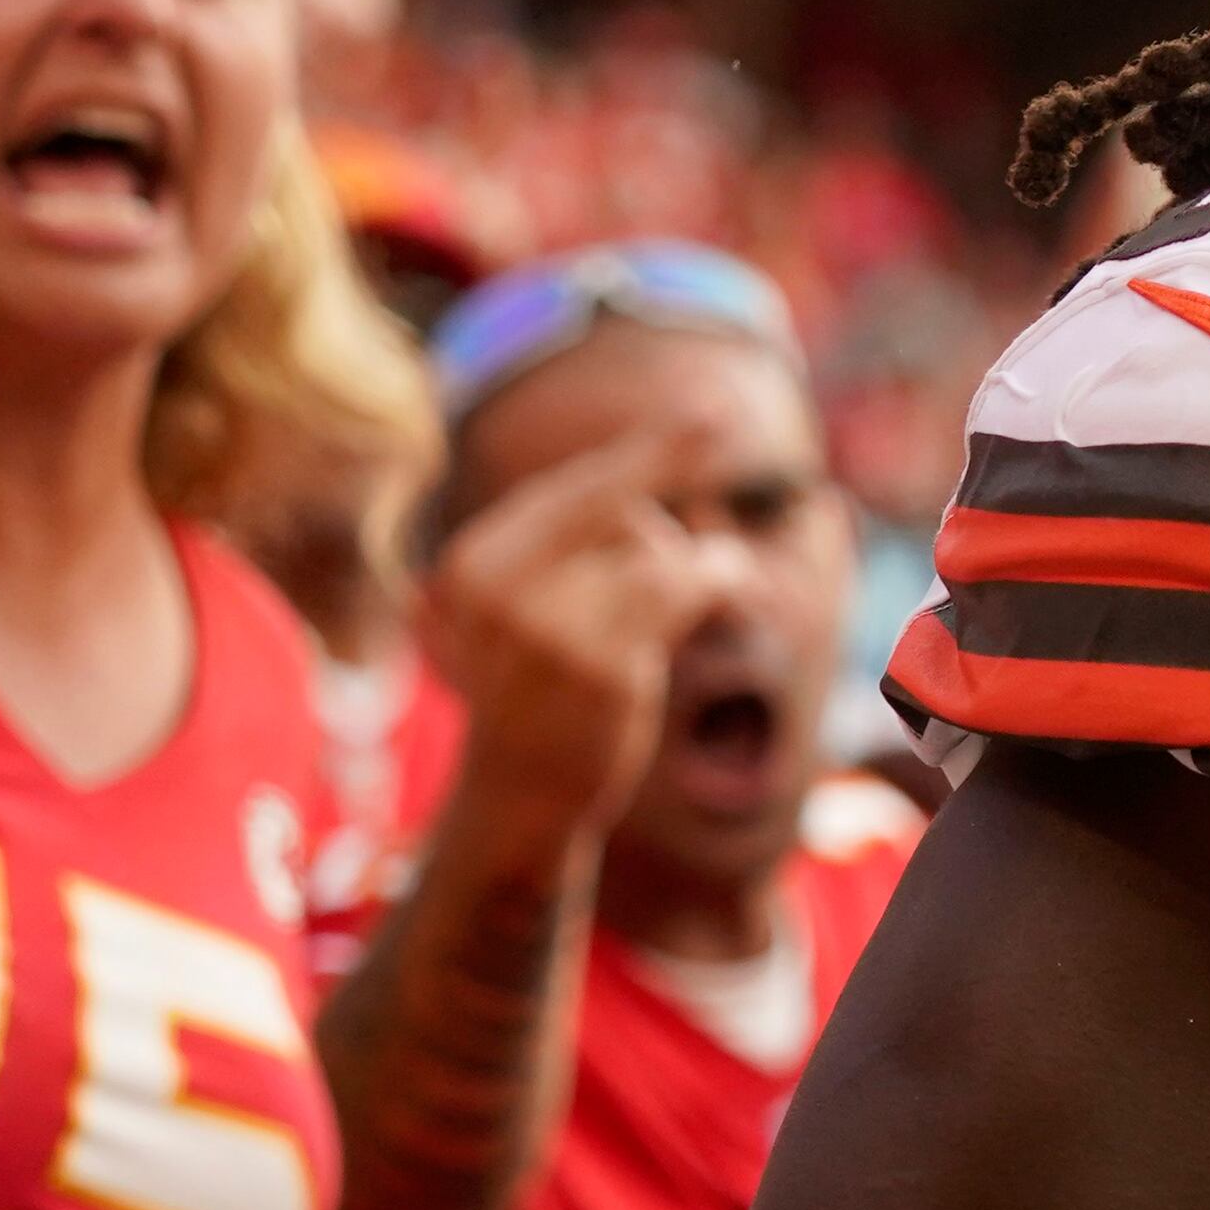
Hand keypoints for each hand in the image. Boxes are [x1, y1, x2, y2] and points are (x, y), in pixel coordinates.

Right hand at [423, 418, 754, 856]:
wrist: (518, 793)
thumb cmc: (536, 686)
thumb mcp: (526, 606)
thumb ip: (575, 541)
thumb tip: (663, 457)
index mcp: (475, 564)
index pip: (570, 490)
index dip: (640, 453)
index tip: (701, 416)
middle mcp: (501, 589)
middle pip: (611, 501)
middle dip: (669, 461)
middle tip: (721, 419)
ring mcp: (549, 629)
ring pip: (656, 555)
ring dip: (698, 564)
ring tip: (712, 586)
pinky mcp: (602, 668)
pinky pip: (686, 594)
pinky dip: (722, 584)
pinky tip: (733, 592)